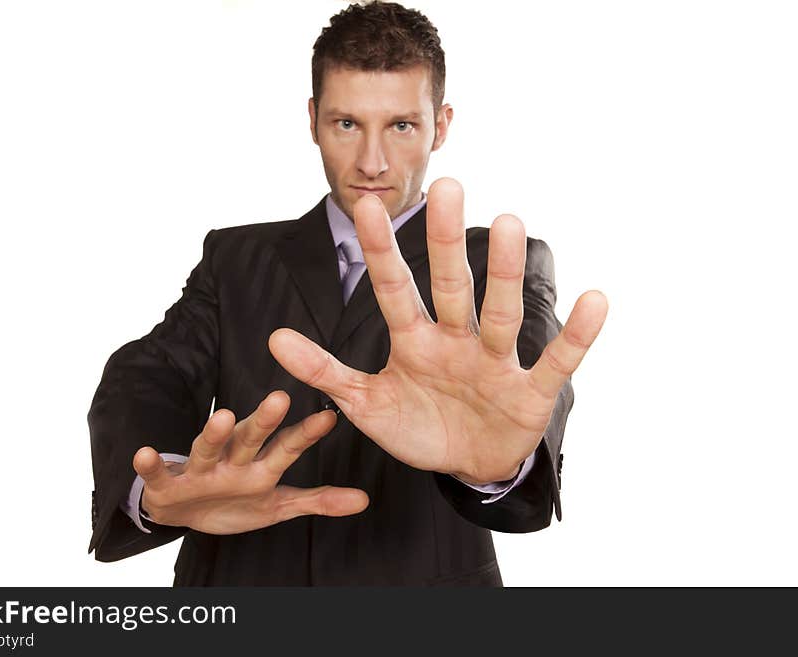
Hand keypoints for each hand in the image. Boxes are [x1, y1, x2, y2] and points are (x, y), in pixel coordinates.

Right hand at [132, 391, 368, 533]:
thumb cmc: (234, 502)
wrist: (183, 513)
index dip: (306, 434)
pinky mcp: (169, 484)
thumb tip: (363, 500)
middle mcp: (232, 460)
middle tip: (279, 398)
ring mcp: (201, 470)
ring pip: (207, 448)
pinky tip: (145, 453)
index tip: (330, 417)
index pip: (287, 446)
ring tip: (222, 416)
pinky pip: (159, 474)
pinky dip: (151, 465)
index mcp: (260, 466)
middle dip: (264, 421)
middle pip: (250, 438)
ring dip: (213, 434)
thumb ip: (317, 500)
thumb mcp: (277, 504)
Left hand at [268, 177, 607, 484]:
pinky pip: (556, 361)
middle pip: (450, 286)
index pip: (393, 290)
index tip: (363, 206)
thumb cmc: (417, 426)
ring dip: (505, 272)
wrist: (465, 465)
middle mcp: (455, 341)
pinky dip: (576, 335)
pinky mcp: (529, 392)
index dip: (379, 253)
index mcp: (413, 342)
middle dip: (447, 242)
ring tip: (511, 222)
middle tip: (448, 186)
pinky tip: (594, 299)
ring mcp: (494, 363)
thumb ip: (325, 371)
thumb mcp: (366, 403)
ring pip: (500, 312)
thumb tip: (274, 338)